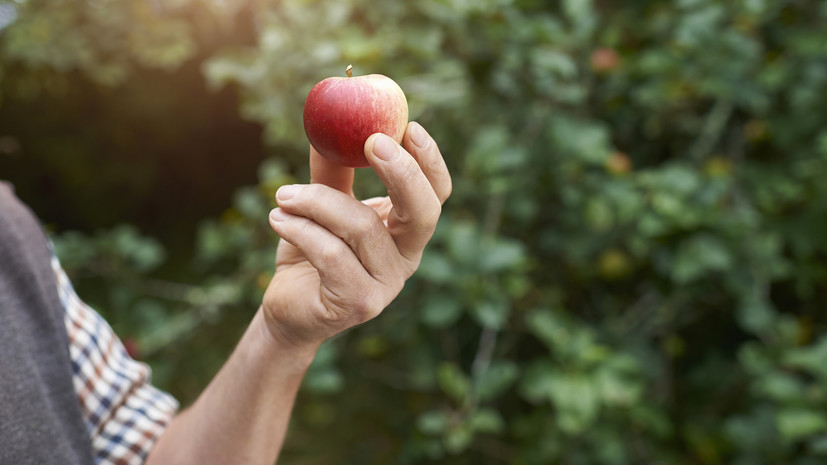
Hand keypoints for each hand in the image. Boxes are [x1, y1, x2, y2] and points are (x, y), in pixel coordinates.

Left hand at [261, 122, 451, 349]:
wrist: (287, 305)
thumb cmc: (311, 250)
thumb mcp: (322, 203)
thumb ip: (333, 168)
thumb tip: (329, 120)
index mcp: (406, 229)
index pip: (436, 193)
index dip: (429, 160)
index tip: (407, 125)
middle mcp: (406, 257)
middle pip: (424, 212)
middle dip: (402, 173)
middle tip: (371, 141)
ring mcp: (386, 284)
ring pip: (362, 228)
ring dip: (317, 201)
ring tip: (283, 194)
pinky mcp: (357, 302)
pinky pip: (331, 254)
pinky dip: (300, 230)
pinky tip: (278, 219)